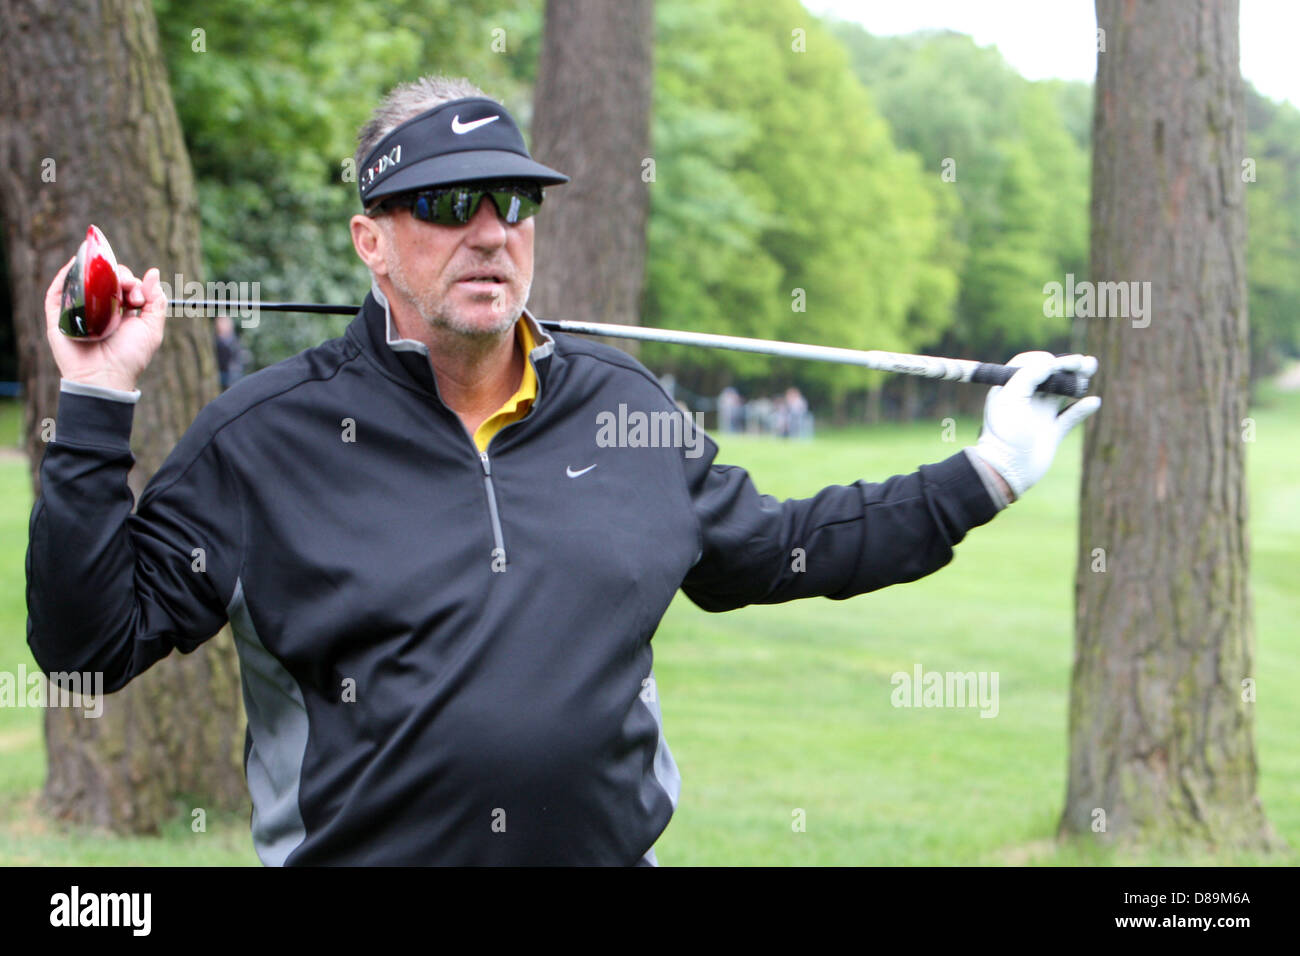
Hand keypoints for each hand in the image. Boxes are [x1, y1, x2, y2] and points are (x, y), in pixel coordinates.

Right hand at [45, 257, 167, 391]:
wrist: (104, 377)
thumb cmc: (130, 357)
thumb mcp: (151, 329)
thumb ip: (156, 302)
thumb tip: (153, 272)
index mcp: (121, 312)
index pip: (125, 286)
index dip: (133, 283)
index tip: (138, 297)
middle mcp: (99, 309)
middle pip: (106, 280)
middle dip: (118, 276)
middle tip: (125, 285)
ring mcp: (79, 311)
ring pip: (84, 282)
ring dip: (95, 272)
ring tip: (105, 273)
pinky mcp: (59, 316)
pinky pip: (57, 292)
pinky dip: (65, 276)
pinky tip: (75, 263)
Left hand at [971, 351, 1101, 499]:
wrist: (1008, 469)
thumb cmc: (1004, 433)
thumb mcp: (1011, 398)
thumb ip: (1028, 375)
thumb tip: (1050, 362)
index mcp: (1009, 389)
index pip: (1029, 364)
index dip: (1045, 360)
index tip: (1056, 364)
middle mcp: (1025, 400)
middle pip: (1049, 376)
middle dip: (1067, 366)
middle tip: (1084, 362)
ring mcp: (1039, 415)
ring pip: (1062, 392)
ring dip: (1077, 381)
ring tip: (1090, 369)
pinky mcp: (1052, 432)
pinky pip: (1071, 415)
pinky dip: (1083, 408)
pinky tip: (1093, 402)